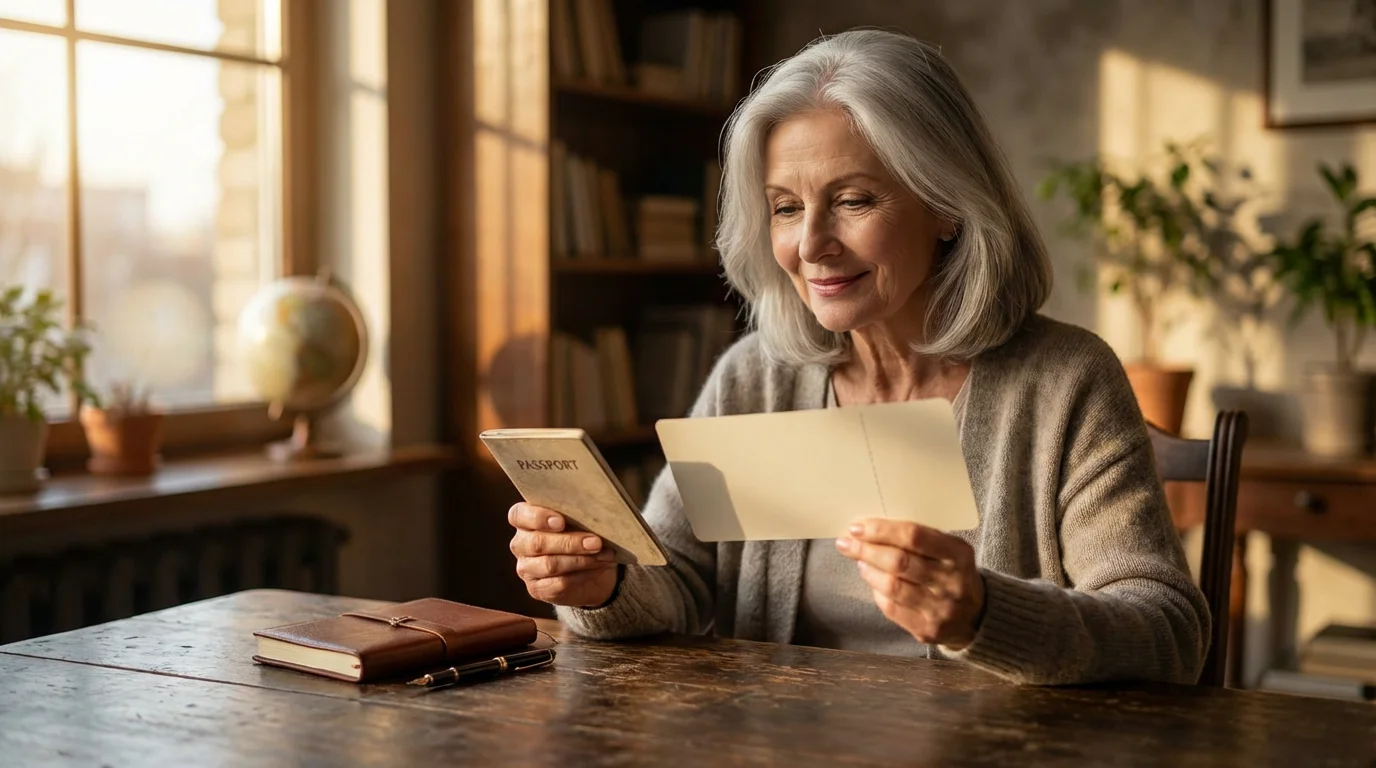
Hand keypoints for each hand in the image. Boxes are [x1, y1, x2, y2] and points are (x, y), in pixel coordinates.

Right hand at [508, 503, 618, 607]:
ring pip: (549, 565)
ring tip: (603, 554)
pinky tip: (599, 567)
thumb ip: (576, 514)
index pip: (518, 515)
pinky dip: (584, 574)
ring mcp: (526, 568)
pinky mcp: (537, 589)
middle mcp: (520, 544)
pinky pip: (559, 583)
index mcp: (524, 520)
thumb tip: (592, 513)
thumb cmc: (582, 534)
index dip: (537, 518)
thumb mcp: (579, 520)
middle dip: (570, 542)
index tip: (561, 522)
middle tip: (596, 542)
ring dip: (581, 560)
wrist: (592, 567)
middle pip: (537, 543)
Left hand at [836, 518, 984, 648]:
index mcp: (958, 553)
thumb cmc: (952, 573)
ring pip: (892, 586)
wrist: (975, 616)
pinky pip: (892, 608)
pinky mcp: (928, 629)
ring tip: (859, 560)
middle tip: (846, 543)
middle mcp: (952, 581)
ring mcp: (940, 608)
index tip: (857, 526)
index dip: (881, 530)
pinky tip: (873, 581)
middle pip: (899, 562)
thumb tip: (870, 528)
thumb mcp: (948, 550)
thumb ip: (919, 539)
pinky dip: (877, 592)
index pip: (914, 536)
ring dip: (868, 570)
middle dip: (866, 549)